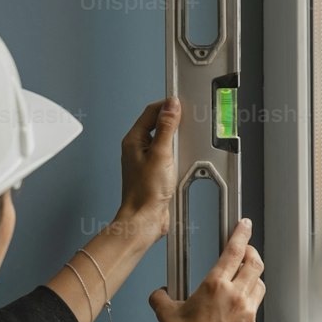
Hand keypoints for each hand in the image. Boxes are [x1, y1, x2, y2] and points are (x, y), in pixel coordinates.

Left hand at [114, 97, 180, 245]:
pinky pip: (167, 154)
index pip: (151, 112)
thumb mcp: (161, 154)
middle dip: (173, 120)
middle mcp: (137, 148)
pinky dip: (177, 152)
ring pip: (163, 139)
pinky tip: (183, 157)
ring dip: (176, 137)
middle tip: (187, 120)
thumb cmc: (145, 191)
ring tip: (185, 138)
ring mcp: (145, 160)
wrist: (144, 218)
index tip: (182, 103)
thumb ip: (167, 127)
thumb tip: (171, 106)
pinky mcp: (154, 171)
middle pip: (157, 123)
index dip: (167, 105)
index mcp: (134, 140)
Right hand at [148, 219, 264, 321]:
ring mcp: (246, 312)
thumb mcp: (165, 315)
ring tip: (244, 274)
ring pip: (259, 283)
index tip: (244, 224)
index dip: (241, 234)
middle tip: (245, 249)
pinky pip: (255, 304)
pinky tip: (238, 302)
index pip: (234, 251)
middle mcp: (235, 296)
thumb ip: (160, 297)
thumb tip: (159, 293)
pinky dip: (250, 297)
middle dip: (251, 251)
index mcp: (214, 286)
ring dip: (253, 274)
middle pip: (255, 263)